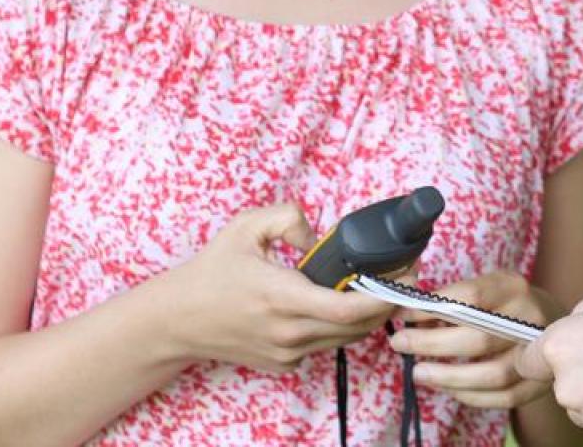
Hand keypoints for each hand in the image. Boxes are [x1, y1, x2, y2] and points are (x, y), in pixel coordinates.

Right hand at [152, 203, 397, 372]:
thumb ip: (289, 218)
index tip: (405, 278)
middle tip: (404, 278)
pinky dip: (339, 328)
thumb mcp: (246, 227)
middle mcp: (288, 331)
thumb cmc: (212, 272)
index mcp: (282, 297)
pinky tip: (338, 306)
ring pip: (346, 339)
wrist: (178, 320)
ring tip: (379, 288)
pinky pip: (325, 345)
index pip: (347, 309)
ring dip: (368, 317)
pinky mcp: (284, 363)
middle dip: (388, 303)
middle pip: (358, 327)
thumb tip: (319, 238)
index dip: (383, 297)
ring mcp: (287, 352)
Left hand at [392, 270, 561, 408]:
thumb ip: (454, 299)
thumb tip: (410, 313)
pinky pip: (503, 397)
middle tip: (400, 343)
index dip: (431, 308)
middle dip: (431, 344)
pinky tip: (449, 389)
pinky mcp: (538, 382)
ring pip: (492, 374)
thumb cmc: (508, 304)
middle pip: (478, 338)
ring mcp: (537, 353)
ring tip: (418, 373)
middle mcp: (530, 318)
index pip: (469, 297)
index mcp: (513, 287)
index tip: (402, 313)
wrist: (555, 322)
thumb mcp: (486, 286)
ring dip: (448, 376)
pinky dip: (471, 396)